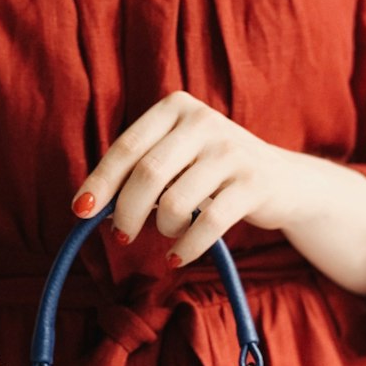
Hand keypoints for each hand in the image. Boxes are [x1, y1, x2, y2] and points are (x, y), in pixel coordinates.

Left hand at [69, 90, 304, 265]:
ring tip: (168, 236)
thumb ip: (141, 169)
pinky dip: (186, 248)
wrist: (284, 181)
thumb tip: (90, 205)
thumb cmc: (215, 173)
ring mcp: (231, 152)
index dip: (100, 182)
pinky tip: (176, 257)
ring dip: (163, 230)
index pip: (127, 148)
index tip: (81, 212)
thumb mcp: (179, 155)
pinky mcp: (253, 184)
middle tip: (123, 236)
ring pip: (175, 202)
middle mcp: (204, 122)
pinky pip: (208, 224)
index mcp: (176, 108)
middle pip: (147, 175)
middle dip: (127, 213)